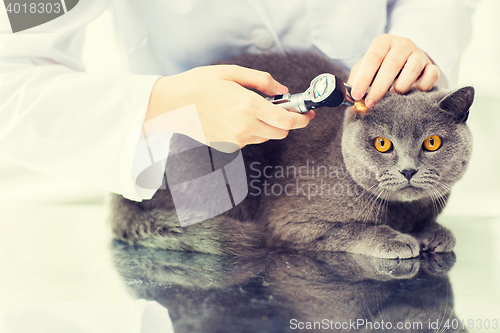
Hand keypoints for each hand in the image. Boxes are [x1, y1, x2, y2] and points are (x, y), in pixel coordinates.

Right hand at [145, 65, 313, 149]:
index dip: (302, 119)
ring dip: (267, 126)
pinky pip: (248, 140)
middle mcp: (244, 126)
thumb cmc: (199, 84)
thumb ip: (262, 81)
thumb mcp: (232, 72)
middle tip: (279, 109)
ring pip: (265, 137)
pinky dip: (250, 131)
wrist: (172, 104)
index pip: (286, 120)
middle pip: (280, 132)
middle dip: (285, 122)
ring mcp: (235, 139)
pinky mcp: (227, 146)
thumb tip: (282, 90)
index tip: (307, 115)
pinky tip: (235, 118)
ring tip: (249, 110)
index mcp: (248, 105)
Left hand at [347, 34, 439, 108]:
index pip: (372, 58)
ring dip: (401, 87)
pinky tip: (412, 93)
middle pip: (392, 64)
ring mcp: (418, 53)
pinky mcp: (431, 65)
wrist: (404, 62)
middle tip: (370, 103)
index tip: (357, 96)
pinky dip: (422, 86)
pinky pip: (431, 74)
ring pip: (413, 68)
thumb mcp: (365, 69)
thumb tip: (351, 101)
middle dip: (379, 88)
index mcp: (383, 42)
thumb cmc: (380, 68)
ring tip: (392, 96)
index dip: (363, 78)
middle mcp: (402, 44)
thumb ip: (356, 81)